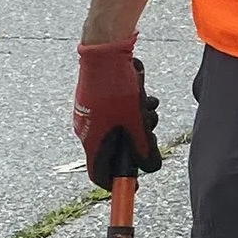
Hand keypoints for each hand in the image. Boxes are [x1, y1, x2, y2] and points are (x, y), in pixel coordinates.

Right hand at [73, 40, 161, 187]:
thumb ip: (143, 147)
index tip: (133, 187)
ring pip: (120, 129)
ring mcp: (91, 114)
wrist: (105, 50)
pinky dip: (133, 108)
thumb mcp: (135, 121)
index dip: (117, 184)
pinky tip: (144, 95)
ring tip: (148, 107)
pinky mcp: (97, 99)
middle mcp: (87, 130)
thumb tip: (148, 167)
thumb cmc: (117, 87)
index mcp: (92, 141)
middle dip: (137, 142)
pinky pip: (118, 112)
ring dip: (139, 122)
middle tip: (150, 132)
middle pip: (115, 150)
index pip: (99, 174)